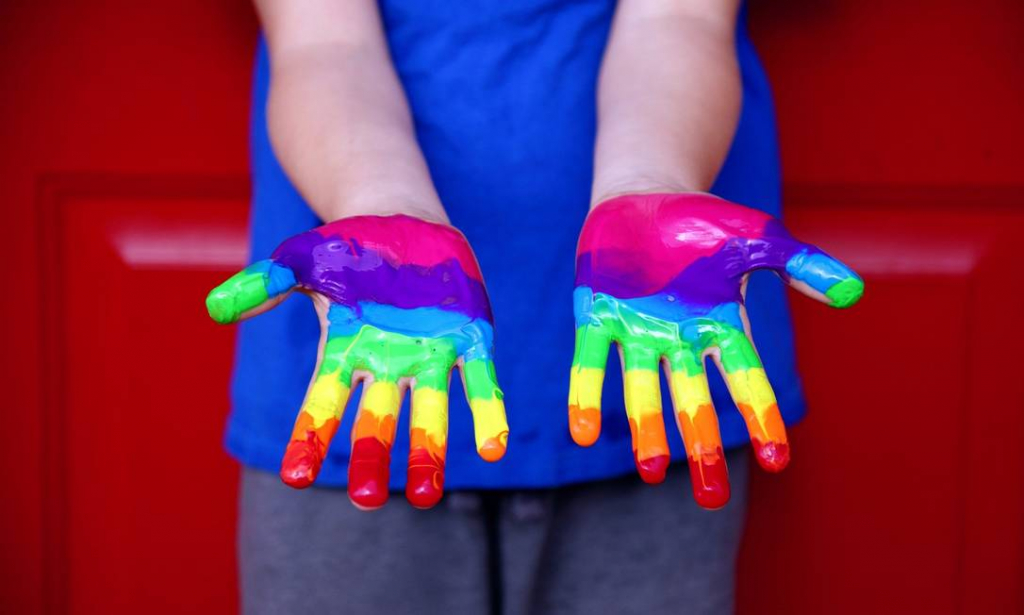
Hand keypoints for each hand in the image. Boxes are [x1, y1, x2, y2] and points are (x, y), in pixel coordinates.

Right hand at [206, 215, 507, 509]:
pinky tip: (493, 447)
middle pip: (376, 421)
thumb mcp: (302, 258)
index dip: (308, 438)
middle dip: (371, 458)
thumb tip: (215, 308)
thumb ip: (265, 282)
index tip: (296, 477)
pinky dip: (486, 413)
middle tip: (367, 500)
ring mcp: (429, 357)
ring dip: (429, 453)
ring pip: (428, 414)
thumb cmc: (348, 248)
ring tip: (427, 497)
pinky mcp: (469, 341)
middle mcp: (386, 365)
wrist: (405, 223)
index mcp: (344, 352)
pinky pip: (478, 382)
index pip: (322, 403)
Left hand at [569, 193, 862, 508]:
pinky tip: (583, 434)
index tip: (776, 460)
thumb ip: (800, 265)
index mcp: (720, 324)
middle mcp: (678, 338)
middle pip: (693, 400)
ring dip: (647, 429)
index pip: (746, 378)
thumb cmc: (705, 222)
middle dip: (701, 445)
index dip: (761, 417)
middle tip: (710, 498)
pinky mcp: (595, 315)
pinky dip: (587, 394)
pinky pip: (591, 361)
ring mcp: (636, 329)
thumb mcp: (757, 237)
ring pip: (643, 389)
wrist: (645, 195)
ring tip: (651, 472)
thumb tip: (853, 293)